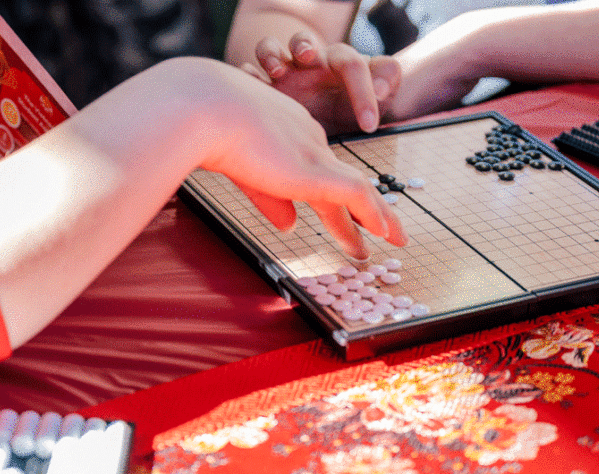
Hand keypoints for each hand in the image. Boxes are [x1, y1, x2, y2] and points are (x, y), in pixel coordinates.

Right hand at [198, 59, 405, 258]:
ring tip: (394, 238)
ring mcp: (314, 153)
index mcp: (287, 132)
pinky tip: (386, 233)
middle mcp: (308, 138)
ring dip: (378, 217)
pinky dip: (374, 214)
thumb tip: (290, 225)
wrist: (203, 109)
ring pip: (359, 187)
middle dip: (364, 211)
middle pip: (343, 181)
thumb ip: (270, 199)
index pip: (319, 171)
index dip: (333, 199)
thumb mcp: (244, 169)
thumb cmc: (208, 130)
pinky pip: (357, 194)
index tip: (343, 221)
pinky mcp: (315, 169)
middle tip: (381, 234)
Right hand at [240, 32, 400, 134]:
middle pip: (302, 40)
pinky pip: (250, 75)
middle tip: (307, 56)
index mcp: (338, 62)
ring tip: (276, 72)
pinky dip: (249, 77)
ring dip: (271, 55)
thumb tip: (380, 88)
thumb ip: (388, 80)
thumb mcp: (381, 95)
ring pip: (270, 49)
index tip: (369, 125)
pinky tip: (254, 87)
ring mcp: (284, 75)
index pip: (350, 64)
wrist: (333, 121)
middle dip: (304, 44)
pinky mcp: (265, 90)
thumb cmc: (354, 104)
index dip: (361, 91)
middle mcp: (309, 63)